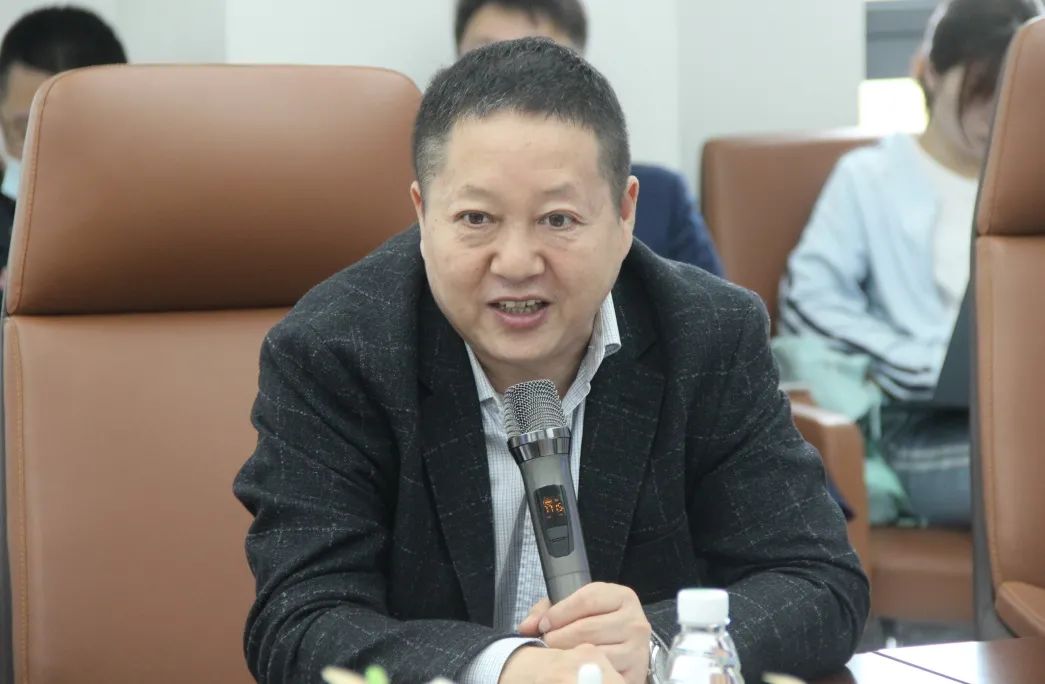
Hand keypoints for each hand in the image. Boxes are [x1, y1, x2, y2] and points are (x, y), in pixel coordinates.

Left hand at [517, 583, 650, 683]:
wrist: (625, 648)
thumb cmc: (597, 622)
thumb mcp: (577, 607)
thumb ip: (549, 610)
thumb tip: (526, 626)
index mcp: (622, 597)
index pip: (586, 599)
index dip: (558, 613)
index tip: (542, 625)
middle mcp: (635, 621)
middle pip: (586, 628)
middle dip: (557, 638)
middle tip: (545, 644)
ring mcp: (638, 649)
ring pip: (593, 652)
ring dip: (568, 656)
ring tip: (557, 655)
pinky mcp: (635, 672)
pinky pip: (602, 671)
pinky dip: (583, 670)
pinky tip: (575, 667)